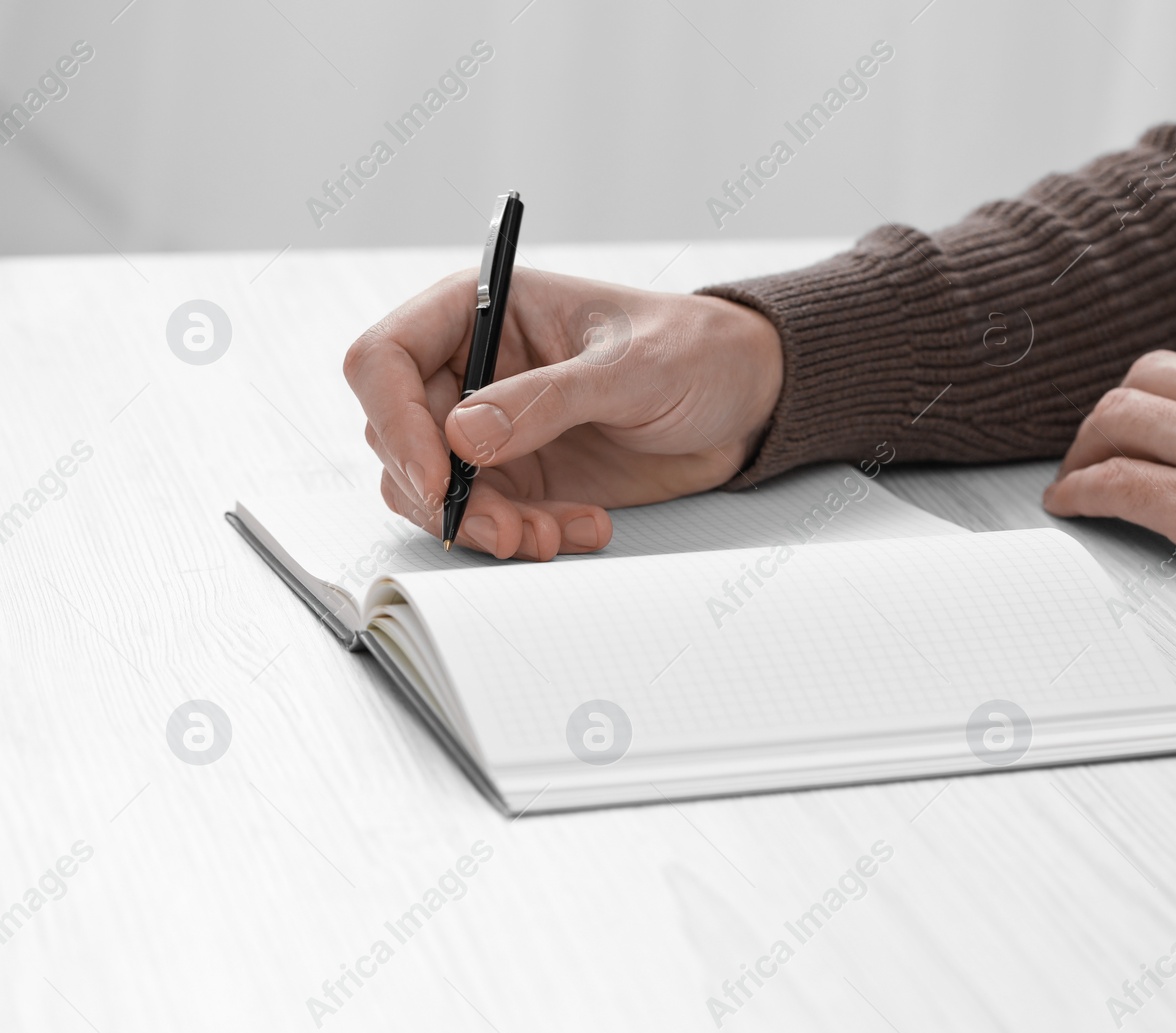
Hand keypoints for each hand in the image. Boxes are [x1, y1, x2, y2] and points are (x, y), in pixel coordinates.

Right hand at [343, 269, 782, 559]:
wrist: (747, 398)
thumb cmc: (695, 351)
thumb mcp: (630, 367)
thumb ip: (546, 399)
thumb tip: (462, 438)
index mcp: (481, 310)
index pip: (385, 358)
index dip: (395, 419)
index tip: (437, 474)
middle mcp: (473, 369)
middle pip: (398, 438)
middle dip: (444, 495)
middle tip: (504, 528)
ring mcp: (494, 428)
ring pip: (436, 492)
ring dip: (485, 526)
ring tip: (549, 536)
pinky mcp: (525, 477)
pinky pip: (492, 520)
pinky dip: (528, 537)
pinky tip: (584, 528)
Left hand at [1043, 347, 1175, 603]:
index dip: (1171, 393)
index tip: (1162, 415)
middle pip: (1146, 379)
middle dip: (1118, 409)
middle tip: (1104, 440)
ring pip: (1115, 418)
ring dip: (1086, 446)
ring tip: (1076, 472)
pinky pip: (1111, 483)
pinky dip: (1076, 490)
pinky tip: (1066, 503)